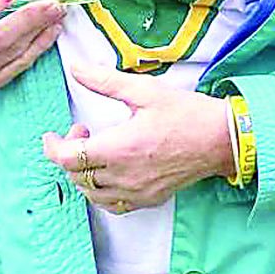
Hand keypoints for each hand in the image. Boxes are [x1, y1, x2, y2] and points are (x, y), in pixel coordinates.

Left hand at [42, 62, 235, 211]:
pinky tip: (109, 172)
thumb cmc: (187, 114)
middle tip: (83, 131)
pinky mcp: (148, 199)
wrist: (221, 140)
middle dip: (69, 153)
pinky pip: (112, 205)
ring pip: (91, 193)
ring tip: (97, 150)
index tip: (54, 135)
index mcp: (119, 148)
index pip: (68, 159)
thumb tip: (76, 69)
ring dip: (83, 173)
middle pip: (76, 176)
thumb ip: (105, 81)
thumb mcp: (144, 91)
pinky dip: (101, 191)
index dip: (53, 147)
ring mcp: (136, 192)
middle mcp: (124, 176)